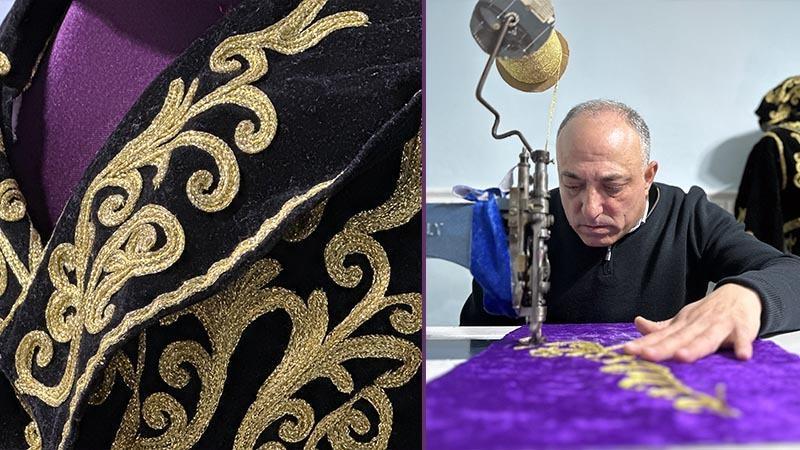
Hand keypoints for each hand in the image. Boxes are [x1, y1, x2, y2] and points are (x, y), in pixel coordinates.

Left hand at [623, 284, 761, 362]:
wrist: (742, 292)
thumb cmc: (709, 313)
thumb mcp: (684, 318)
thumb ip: (663, 328)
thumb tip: (638, 324)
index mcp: (683, 324)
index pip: (661, 336)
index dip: (645, 344)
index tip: (627, 351)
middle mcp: (698, 324)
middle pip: (679, 338)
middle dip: (663, 348)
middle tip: (646, 355)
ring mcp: (720, 326)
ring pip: (706, 338)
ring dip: (695, 348)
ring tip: (682, 356)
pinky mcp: (743, 328)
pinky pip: (743, 338)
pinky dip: (743, 345)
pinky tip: (742, 355)